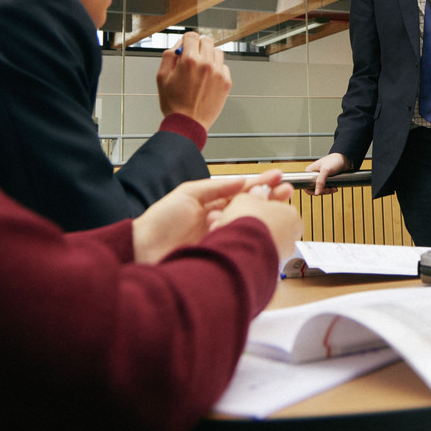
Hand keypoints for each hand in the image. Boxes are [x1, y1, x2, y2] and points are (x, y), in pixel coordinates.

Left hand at [131, 171, 296, 263]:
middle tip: (288, 192)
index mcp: (211, 204)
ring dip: (262, 215)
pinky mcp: (220, 253)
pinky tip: (259, 230)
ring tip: (276, 207)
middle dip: (270, 199)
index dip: (260, 184)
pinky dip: (249, 235)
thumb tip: (240, 181)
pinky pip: (239, 243)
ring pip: (248, 225)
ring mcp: (220, 237)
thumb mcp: (187, 194)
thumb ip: (215, 187)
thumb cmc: (160, 221)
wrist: (142, 251)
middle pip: (250, 208)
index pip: (241, 191)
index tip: (278, 178)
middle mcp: (219, 220)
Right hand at [156, 32, 231, 127]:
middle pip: (206, 40)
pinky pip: (223, 66)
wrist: (188, 124)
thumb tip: (178, 45)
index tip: (185, 46)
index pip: (192, 35)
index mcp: (189, 61)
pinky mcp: (226, 82)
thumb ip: (169, 56)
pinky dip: (216, 69)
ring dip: (209, 56)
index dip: (186, 40)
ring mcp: (218, 73)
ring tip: (200, 69)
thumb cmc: (174, 104)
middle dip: (198, 46)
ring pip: (217, 52)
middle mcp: (206, 64)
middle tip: (192, 56)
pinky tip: (207, 79)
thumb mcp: (162, 77)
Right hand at [305, 152, 348, 195]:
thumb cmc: (334, 160)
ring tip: (334, 188)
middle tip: (329, 189)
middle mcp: (314, 174)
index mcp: (310, 171)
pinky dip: (330, 189)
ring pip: (321, 189)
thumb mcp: (326, 170)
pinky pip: (326, 187)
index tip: (320, 192)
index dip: (312, 191)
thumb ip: (320, 181)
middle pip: (314, 189)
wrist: (344, 158)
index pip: (306, 185)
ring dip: (328, 190)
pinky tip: (335, 187)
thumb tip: (317, 193)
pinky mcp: (326, 179)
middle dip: (323, 191)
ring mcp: (320, 177)